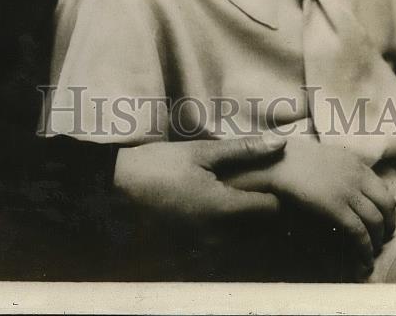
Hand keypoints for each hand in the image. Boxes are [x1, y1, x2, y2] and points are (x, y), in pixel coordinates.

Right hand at [113, 133, 286, 232]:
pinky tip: (209, 210)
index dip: (273, 192)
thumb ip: (243, 149)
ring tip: (228, 196)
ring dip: (242, 222)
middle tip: (247, 185)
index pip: (271, 210)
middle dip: (259, 209)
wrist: (115, 188)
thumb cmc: (160, 165)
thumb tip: (279, 142)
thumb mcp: (201, 152)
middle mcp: (218, 237)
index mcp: (224, 210)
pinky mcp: (189, 252)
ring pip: (240, 240)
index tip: (263, 177)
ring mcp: (202, 248)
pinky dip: (223, 231)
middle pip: (259, 229)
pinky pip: (219, 246)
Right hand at [226, 137, 395, 274]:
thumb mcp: (324, 157)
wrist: (275, 160)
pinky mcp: (336, 208)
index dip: (387, 208)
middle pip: (386, 204)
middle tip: (384, 238)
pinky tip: (364, 259)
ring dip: (378, 240)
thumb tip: (347, 186)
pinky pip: (360, 232)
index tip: (385, 220)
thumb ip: (340, 169)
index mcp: (354, 162)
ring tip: (373, 252)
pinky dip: (365, 249)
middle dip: (389, 225)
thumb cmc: (291, 159)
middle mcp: (356, 175)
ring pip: (376, 221)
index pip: (382, 188)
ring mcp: (347, 191)